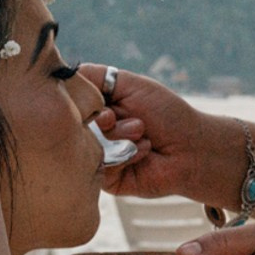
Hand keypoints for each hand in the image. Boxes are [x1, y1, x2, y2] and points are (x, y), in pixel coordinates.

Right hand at [77, 64, 243, 203]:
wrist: (192, 147)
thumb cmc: (166, 113)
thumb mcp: (130, 83)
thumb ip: (94, 75)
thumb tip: (62, 75)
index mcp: (97, 109)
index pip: (70, 103)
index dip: (82, 102)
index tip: (103, 103)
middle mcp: (94, 133)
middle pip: (72, 125)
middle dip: (104, 120)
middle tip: (125, 119)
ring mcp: (98, 157)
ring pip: (86, 146)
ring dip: (120, 136)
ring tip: (142, 134)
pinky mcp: (107, 180)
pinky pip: (98, 167)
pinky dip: (124, 156)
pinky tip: (143, 152)